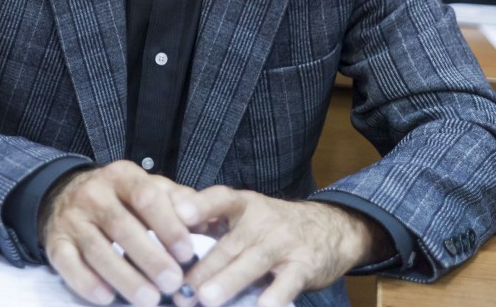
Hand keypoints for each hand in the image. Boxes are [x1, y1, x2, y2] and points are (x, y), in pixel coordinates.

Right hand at [40, 160, 197, 306]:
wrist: (64, 195)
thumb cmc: (120, 198)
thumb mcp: (147, 187)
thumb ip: (175, 200)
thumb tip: (204, 217)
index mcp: (122, 176)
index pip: (146, 196)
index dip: (167, 225)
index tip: (187, 252)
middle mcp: (94, 193)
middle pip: (122, 226)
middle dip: (150, 257)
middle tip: (174, 283)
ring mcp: (72, 218)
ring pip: (97, 249)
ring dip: (124, 276)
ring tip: (150, 299)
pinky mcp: (55, 242)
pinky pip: (68, 264)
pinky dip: (87, 282)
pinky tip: (107, 298)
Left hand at [171, 187, 391, 306]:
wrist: (329, 228)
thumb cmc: (272, 225)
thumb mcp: (246, 214)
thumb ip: (211, 220)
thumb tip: (165, 226)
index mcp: (244, 204)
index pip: (219, 198)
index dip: (200, 204)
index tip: (179, 214)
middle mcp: (262, 219)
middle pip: (230, 242)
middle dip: (204, 266)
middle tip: (180, 287)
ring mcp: (284, 242)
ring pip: (253, 262)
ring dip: (228, 280)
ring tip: (206, 298)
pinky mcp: (304, 265)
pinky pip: (288, 282)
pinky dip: (275, 296)